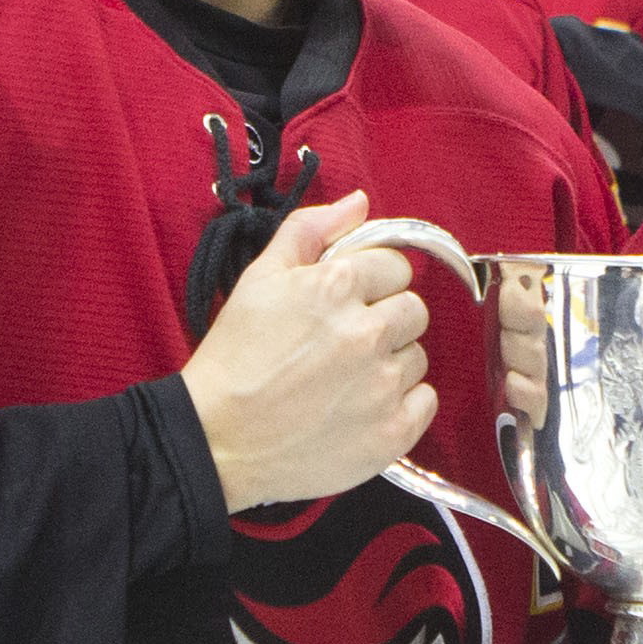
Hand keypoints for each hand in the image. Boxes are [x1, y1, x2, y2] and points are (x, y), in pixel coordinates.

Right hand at [181, 193, 434, 511]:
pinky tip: (363, 408)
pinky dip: (402, 405)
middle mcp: (367, 332)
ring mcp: (383, 386)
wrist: (216, 441)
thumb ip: (309, 231)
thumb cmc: (233, 359)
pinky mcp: (392, 433)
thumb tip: (359, 203)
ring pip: (418, 358)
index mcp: (336, 286)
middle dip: (385, 321)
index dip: (372, 282)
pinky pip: (426, 402)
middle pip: (414, 311)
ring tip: (345, 380)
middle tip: (345, 344)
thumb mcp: (258, 279)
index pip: (395, 266)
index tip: (348, 303)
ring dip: (391, 363)